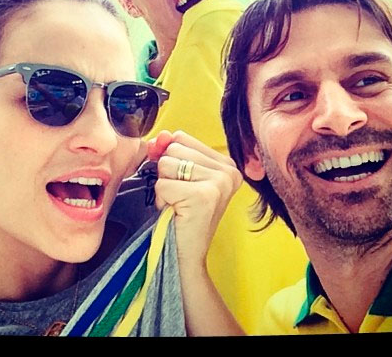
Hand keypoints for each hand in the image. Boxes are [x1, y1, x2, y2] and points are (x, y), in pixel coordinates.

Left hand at [151, 130, 242, 270]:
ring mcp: (220, 183)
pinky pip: (162, 184)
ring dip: (164, 187)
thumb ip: (168, 148)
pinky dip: (161, 200)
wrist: (185, 256)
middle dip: (167, 175)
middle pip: (173, 149)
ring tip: (178, 205)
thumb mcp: (177, 174)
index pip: (181, 137)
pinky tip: (176, 214)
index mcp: (227, 163)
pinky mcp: (204, 196)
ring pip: (166, 164)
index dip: (170, 159)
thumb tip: (162, 135)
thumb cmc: (180, 214)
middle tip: (180, 199)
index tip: (184, 185)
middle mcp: (230, 171)